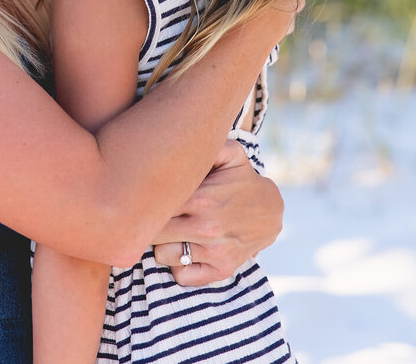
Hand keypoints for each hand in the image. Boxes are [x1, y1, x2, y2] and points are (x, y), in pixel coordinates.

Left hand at [151, 140, 283, 285]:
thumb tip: (181, 138)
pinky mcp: (221, 270)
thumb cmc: (242, 180)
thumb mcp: (231, 154)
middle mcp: (205, 227)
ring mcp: (214, 251)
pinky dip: (179, 265)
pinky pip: (182, 276)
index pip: (152, 206)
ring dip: (163, 244)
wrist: (273, 211)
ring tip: (172, 231)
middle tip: (151, 215)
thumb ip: (209, 145)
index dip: (141, 202)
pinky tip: (185, 248)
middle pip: (152, 232)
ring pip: (162, 255)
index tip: (142, 198)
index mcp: (201, 198)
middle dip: (147, 224)